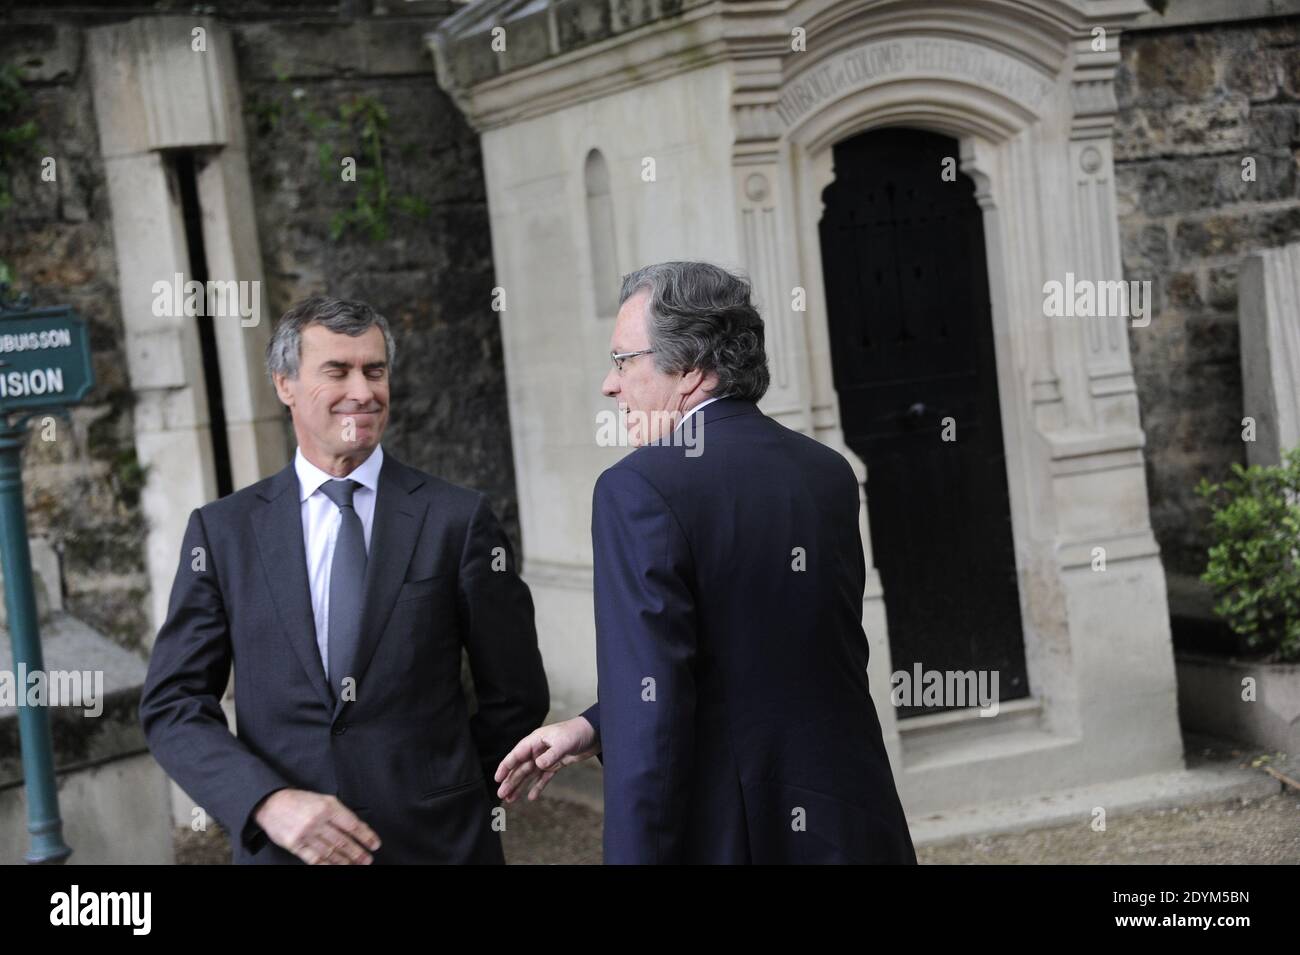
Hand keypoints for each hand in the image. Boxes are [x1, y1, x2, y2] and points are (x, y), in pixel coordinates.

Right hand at [253, 789, 380, 863]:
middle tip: (368, 859)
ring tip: (355, 865)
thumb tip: (359, 828)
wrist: (272, 803)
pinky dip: (327, 864)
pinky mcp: (295, 845)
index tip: (375, 844)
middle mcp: (317, 821)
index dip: (365, 836)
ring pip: (330, 851)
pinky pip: (314, 858)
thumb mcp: (323, 799)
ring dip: (345, 861)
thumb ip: (340, 813)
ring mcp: (305, 834)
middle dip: (358, 852)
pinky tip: (336, 867)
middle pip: (342, 841)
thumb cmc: (300, 801)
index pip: (352, 824)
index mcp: (327, 807)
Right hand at [494, 716, 599, 803]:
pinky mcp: (556, 764)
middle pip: (521, 767)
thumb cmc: (577, 732)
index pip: (517, 754)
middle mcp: (538, 749)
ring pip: (529, 774)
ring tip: (510, 799)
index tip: (497, 778)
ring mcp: (547, 758)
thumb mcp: (564, 743)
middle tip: (501, 795)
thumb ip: (551, 755)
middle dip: (510, 781)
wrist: (595, 733)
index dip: (506, 766)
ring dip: (520, 786)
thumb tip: (537, 765)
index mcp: (536, 741)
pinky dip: (537, 787)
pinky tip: (531, 797)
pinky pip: (543, 777)